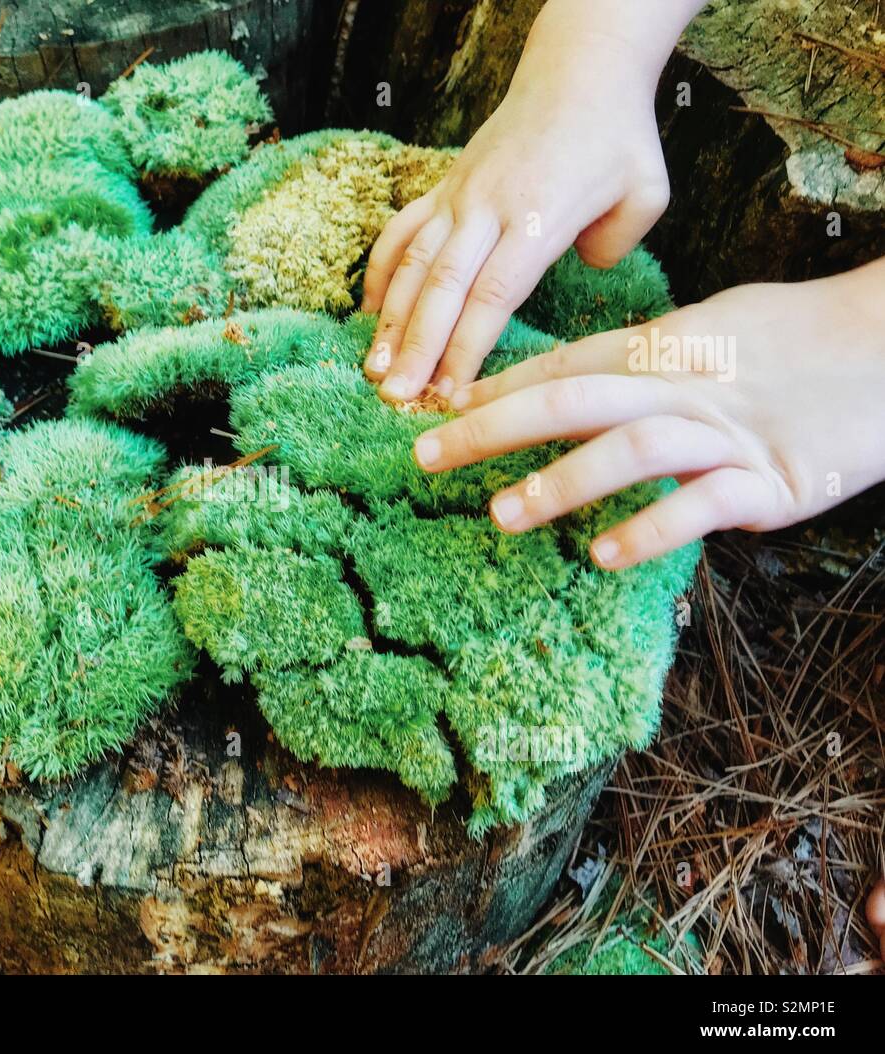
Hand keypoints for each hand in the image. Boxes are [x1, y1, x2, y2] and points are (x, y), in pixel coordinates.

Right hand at [361, 2, 695, 401]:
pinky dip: (380, 272)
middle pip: (444, 286)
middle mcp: (488, 207)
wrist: (579, 72)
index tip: (451, 392)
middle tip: (397, 395)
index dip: (467, 346)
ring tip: (374, 368)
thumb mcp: (645, 192)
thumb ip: (614, 245)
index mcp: (539, 215)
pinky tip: (367, 314)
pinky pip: (401, 232)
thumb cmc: (617, 139)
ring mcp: (459, 196)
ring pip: (414, 263)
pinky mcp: (444, 187)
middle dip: (417, 346)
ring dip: (390, 319)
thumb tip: (581, 272)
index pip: (494, 293)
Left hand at [410, 262, 884, 569]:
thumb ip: (641, 356)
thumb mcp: (712, 330)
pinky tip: (603, 554)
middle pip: (573, 401)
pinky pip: (700, 507)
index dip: (496, 388)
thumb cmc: (797, 341)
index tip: (436, 407)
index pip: (563, 366)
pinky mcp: (770, 483)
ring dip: (559, 483)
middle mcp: (683, 388)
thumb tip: (568, 379)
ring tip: (502, 514)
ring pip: (628, 451)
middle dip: (491, 429)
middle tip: (426, 456)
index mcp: (665, 347)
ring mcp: (725, 436)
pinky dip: (649, 529)